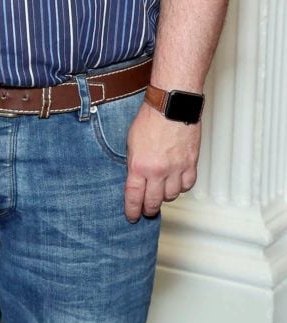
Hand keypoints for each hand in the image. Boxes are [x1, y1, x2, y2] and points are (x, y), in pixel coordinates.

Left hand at [124, 102, 200, 221]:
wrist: (170, 106)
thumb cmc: (149, 119)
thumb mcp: (131, 142)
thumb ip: (134, 162)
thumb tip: (136, 177)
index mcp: (139, 165)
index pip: (134, 196)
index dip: (132, 210)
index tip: (132, 216)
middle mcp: (158, 171)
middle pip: (153, 201)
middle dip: (148, 209)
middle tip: (147, 211)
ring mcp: (176, 169)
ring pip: (171, 195)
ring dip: (165, 196)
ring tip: (161, 192)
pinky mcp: (190, 164)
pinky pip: (187, 185)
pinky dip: (181, 187)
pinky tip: (176, 183)